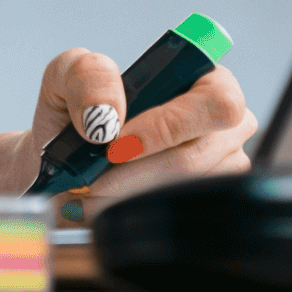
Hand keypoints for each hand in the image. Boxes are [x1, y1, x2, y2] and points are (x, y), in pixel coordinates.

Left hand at [26, 47, 257, 199]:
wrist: (65, 158)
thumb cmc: (81, 109)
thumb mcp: (71, 73)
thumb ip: (88, 75)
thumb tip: (108, 113)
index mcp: (207, 81)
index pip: (216, 103)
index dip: (169, 126)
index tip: (117, 143)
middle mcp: (226, 127)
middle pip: (196, 157)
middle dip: (134, 173)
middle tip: (93, 178)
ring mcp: (223, 170)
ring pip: (182, 193)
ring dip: (125, 196)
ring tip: (90, 190)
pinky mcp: (208, 206)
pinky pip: (176, 219)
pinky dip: (129, 214)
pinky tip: (103, 205)